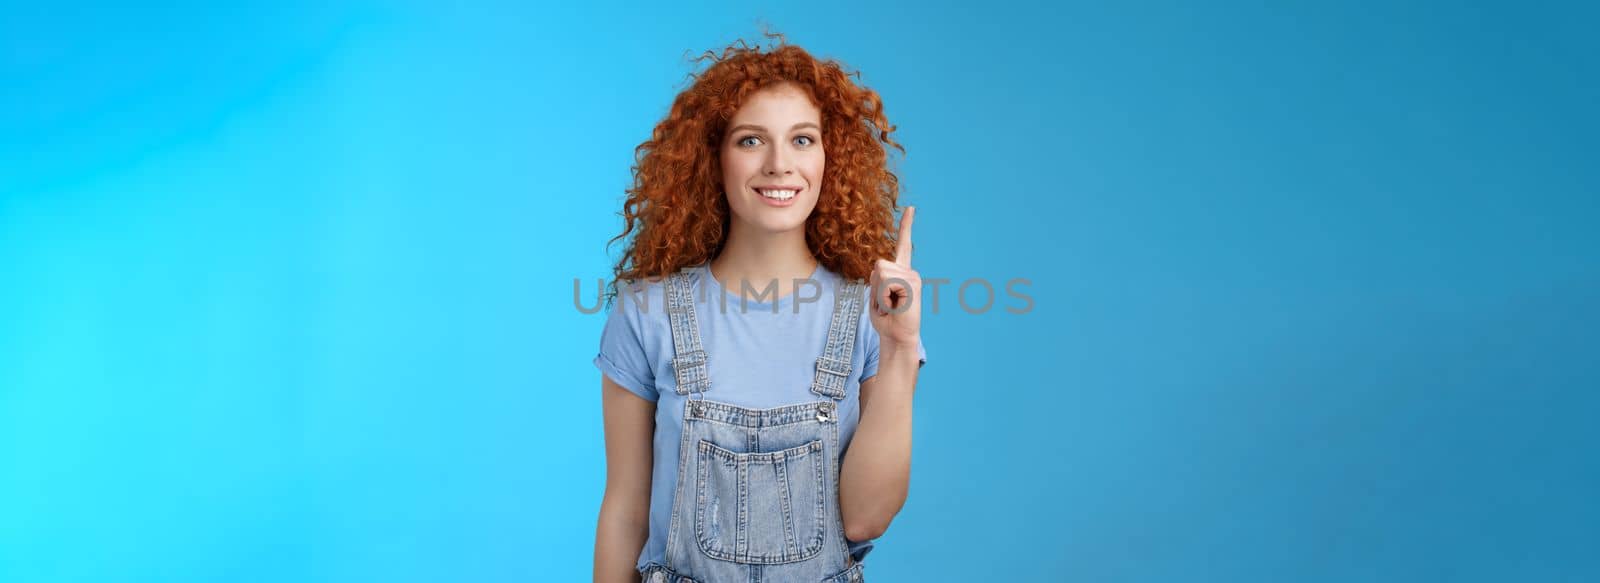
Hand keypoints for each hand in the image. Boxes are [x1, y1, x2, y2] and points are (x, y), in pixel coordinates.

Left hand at [869, 206, 920, 350]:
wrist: (897, 337)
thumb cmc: (887, 320)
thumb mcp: (877, 296)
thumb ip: (877, 279)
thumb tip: (880, 266)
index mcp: (901, 272)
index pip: (904, 245)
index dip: (906, 226)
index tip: (911, 208)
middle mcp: (910, 271)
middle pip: (878, 265)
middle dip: (875, 286)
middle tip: (886, 303)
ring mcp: (913, 276)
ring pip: (881, 272)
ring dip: (880, 293)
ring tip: (891, 305)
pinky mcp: (913, 284)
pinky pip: (887, 281)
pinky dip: (885, 296)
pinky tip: (896, 305)